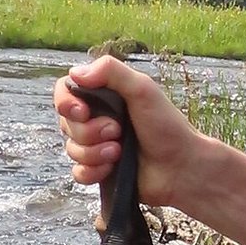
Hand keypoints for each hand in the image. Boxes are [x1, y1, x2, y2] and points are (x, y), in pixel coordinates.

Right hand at [54, 53, 211, 212]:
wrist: (180, 168)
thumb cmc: (167, 127)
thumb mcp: (143, 89)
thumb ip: (111, 72)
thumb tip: (76, 73)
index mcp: (104, 96)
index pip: (65, 91)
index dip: (65, 102)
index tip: (81, 111)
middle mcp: (96, 119)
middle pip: (66, 124)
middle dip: (89, 131)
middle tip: (117, 132)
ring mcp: (96, 146)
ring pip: (71, 150)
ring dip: (94, 153)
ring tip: (119, 152)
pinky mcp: (99, 171)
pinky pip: (78, 173)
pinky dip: (93, 171)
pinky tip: (111, 169)